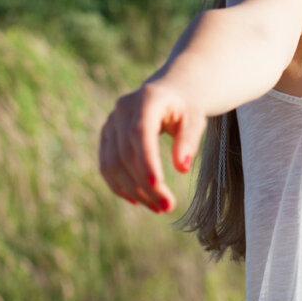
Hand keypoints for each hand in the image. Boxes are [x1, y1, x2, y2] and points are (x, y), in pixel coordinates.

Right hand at [98, 82, 205, 212]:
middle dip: (145, 185)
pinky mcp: (105, 137)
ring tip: (158, 207)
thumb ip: (189, 139)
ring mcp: (110, 123)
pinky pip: (106, 167)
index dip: (146, 161)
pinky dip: (120, 187)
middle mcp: (123, 110)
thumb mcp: (195, 118)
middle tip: (168, 207)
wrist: (167, 93)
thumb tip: (182, 168)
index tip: (158, 186)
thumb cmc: (185, 108)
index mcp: (147, 99)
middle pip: (126, 154)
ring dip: (133, 191)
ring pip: (112, 164)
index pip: (140, 133)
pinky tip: (139, 200)